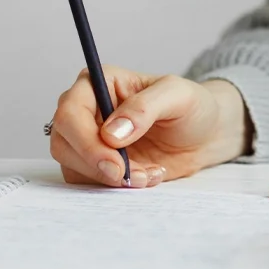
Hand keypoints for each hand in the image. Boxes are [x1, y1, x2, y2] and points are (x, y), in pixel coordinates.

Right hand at [50, 66, 250, 188]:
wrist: (204, 134)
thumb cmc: (191, 106)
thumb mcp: (179, 96)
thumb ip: (145, 107)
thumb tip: (110, 133)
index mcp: (100, 82)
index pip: (70, 111)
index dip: (86, 141)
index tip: (114, 162)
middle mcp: (86, 109)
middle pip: (64, 143)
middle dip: (96, 165)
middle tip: (129, 176)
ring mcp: (87, 138)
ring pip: (73, 166)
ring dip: (110, 179)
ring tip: (148, 173)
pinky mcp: (94, 163)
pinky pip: (89, 182)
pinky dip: (116, 187)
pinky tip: (147, 176)